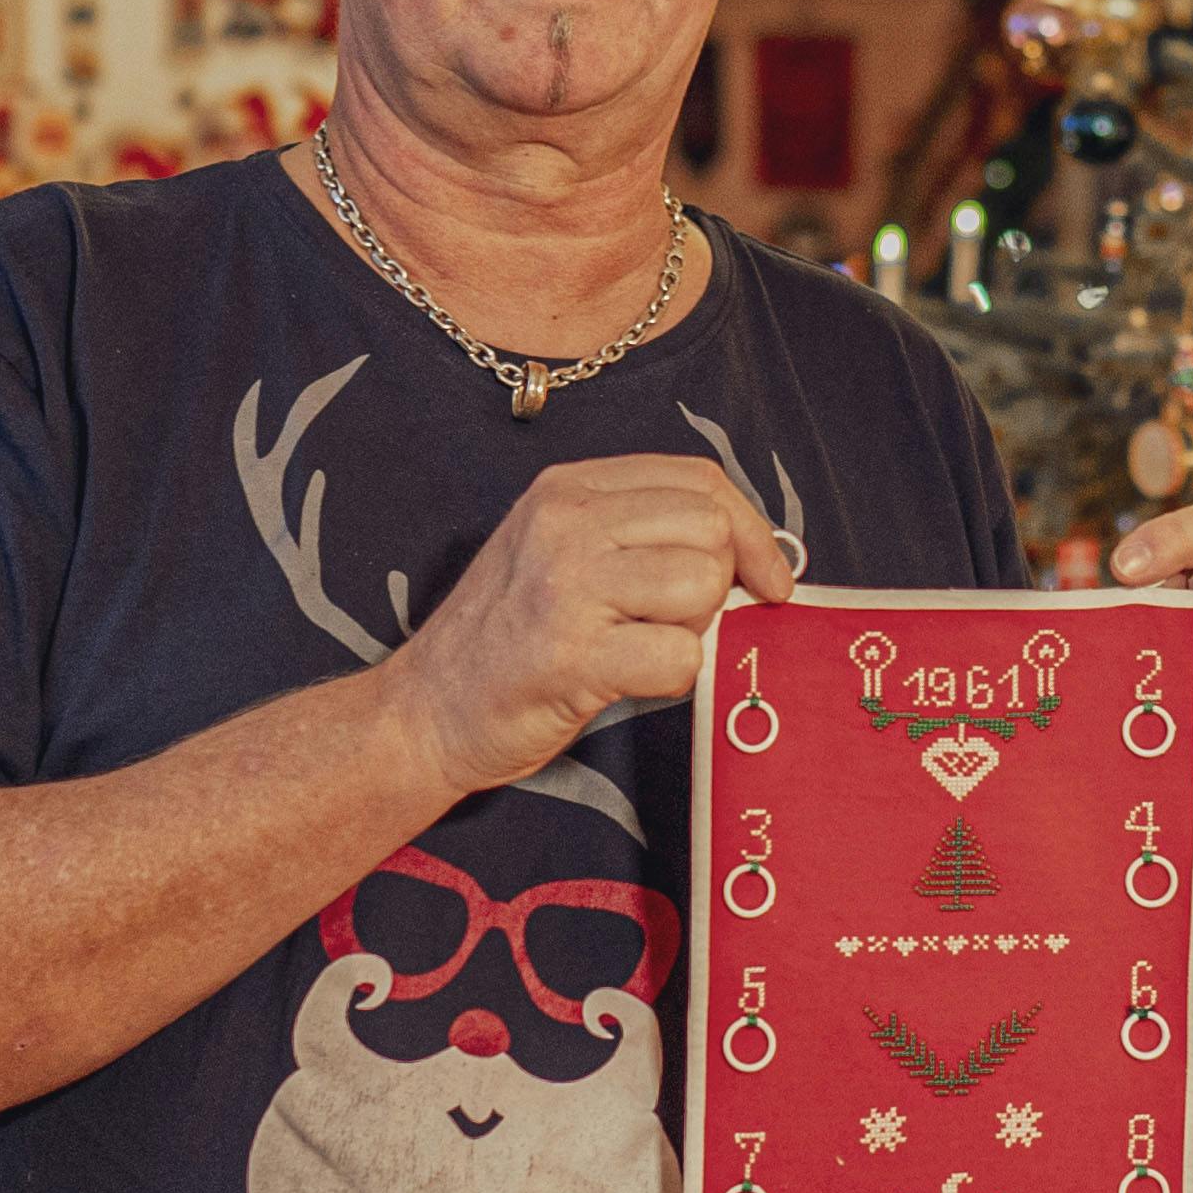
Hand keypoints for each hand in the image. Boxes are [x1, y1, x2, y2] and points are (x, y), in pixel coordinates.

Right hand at [395, 456, 796, 801]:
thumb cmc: (508, 640)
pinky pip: (680, 655)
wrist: (424, 713)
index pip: (699, 480)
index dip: (751, 531)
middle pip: (710, 527)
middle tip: (671, 621)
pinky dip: (672, 679)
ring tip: (638, 644)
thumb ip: (638, 533)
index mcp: (569, 488)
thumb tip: (753, 552)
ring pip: (702, 583)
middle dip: (717, 584)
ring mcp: (564, 585)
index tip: (768, 577)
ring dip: (692, 628)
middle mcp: (565, 522)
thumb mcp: (559, 551)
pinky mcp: (569, 654)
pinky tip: (624, 681)